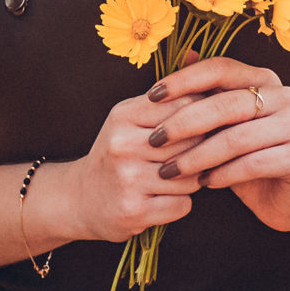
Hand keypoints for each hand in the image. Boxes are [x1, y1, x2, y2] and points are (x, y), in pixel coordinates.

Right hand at [44, 91, 208, 242]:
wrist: (81, 198)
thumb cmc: (117, 155)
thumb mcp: (129, 120)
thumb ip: (164, 104)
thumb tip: (208, 80)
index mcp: (123, 116)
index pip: (185, 105)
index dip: (204, 116)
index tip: (207, 125)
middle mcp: (123, 145)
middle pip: (193, 142)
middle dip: (201, 151)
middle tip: (193, 157)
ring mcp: (128, 179)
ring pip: (192, 176)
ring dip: (192, 181)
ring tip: (173, 180)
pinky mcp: (135, 210)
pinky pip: (183, 204)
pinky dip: (180, 204)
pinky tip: (163, 199)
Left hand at [145, 56, 289, 231]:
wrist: (287, 194)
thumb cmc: (246, 153)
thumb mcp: (222, 123)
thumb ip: (206, 91)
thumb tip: (184, 53)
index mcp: (263, 78)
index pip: (220, 68)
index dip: (183, 80)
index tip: (150, 96)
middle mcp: (284, 95)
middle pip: (226, 103)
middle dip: (183, 122)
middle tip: (154, 140)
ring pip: (236, 137)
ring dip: (197, 156)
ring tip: (170, 170)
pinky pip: (253, 164)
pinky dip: (223, 174)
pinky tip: (203, 182)